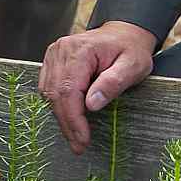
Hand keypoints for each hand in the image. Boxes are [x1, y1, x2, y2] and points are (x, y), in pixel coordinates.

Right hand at [41, 21, 158, 152]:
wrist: (124, 33)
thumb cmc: (130, 49)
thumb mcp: (133, 66)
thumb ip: (113, 83)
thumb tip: (91, 104)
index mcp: (80, 50)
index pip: (69, 91)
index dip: (74, 119)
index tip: (83, 140)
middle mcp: (61, 50)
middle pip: (55, 94)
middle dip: (67, 123)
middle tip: (78, 146)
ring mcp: (54, 54)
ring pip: (48, 93)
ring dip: (60, 117)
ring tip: (75, 137)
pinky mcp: (52, 61)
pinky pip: (48, 88)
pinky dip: (57, 106)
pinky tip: (69, 119)